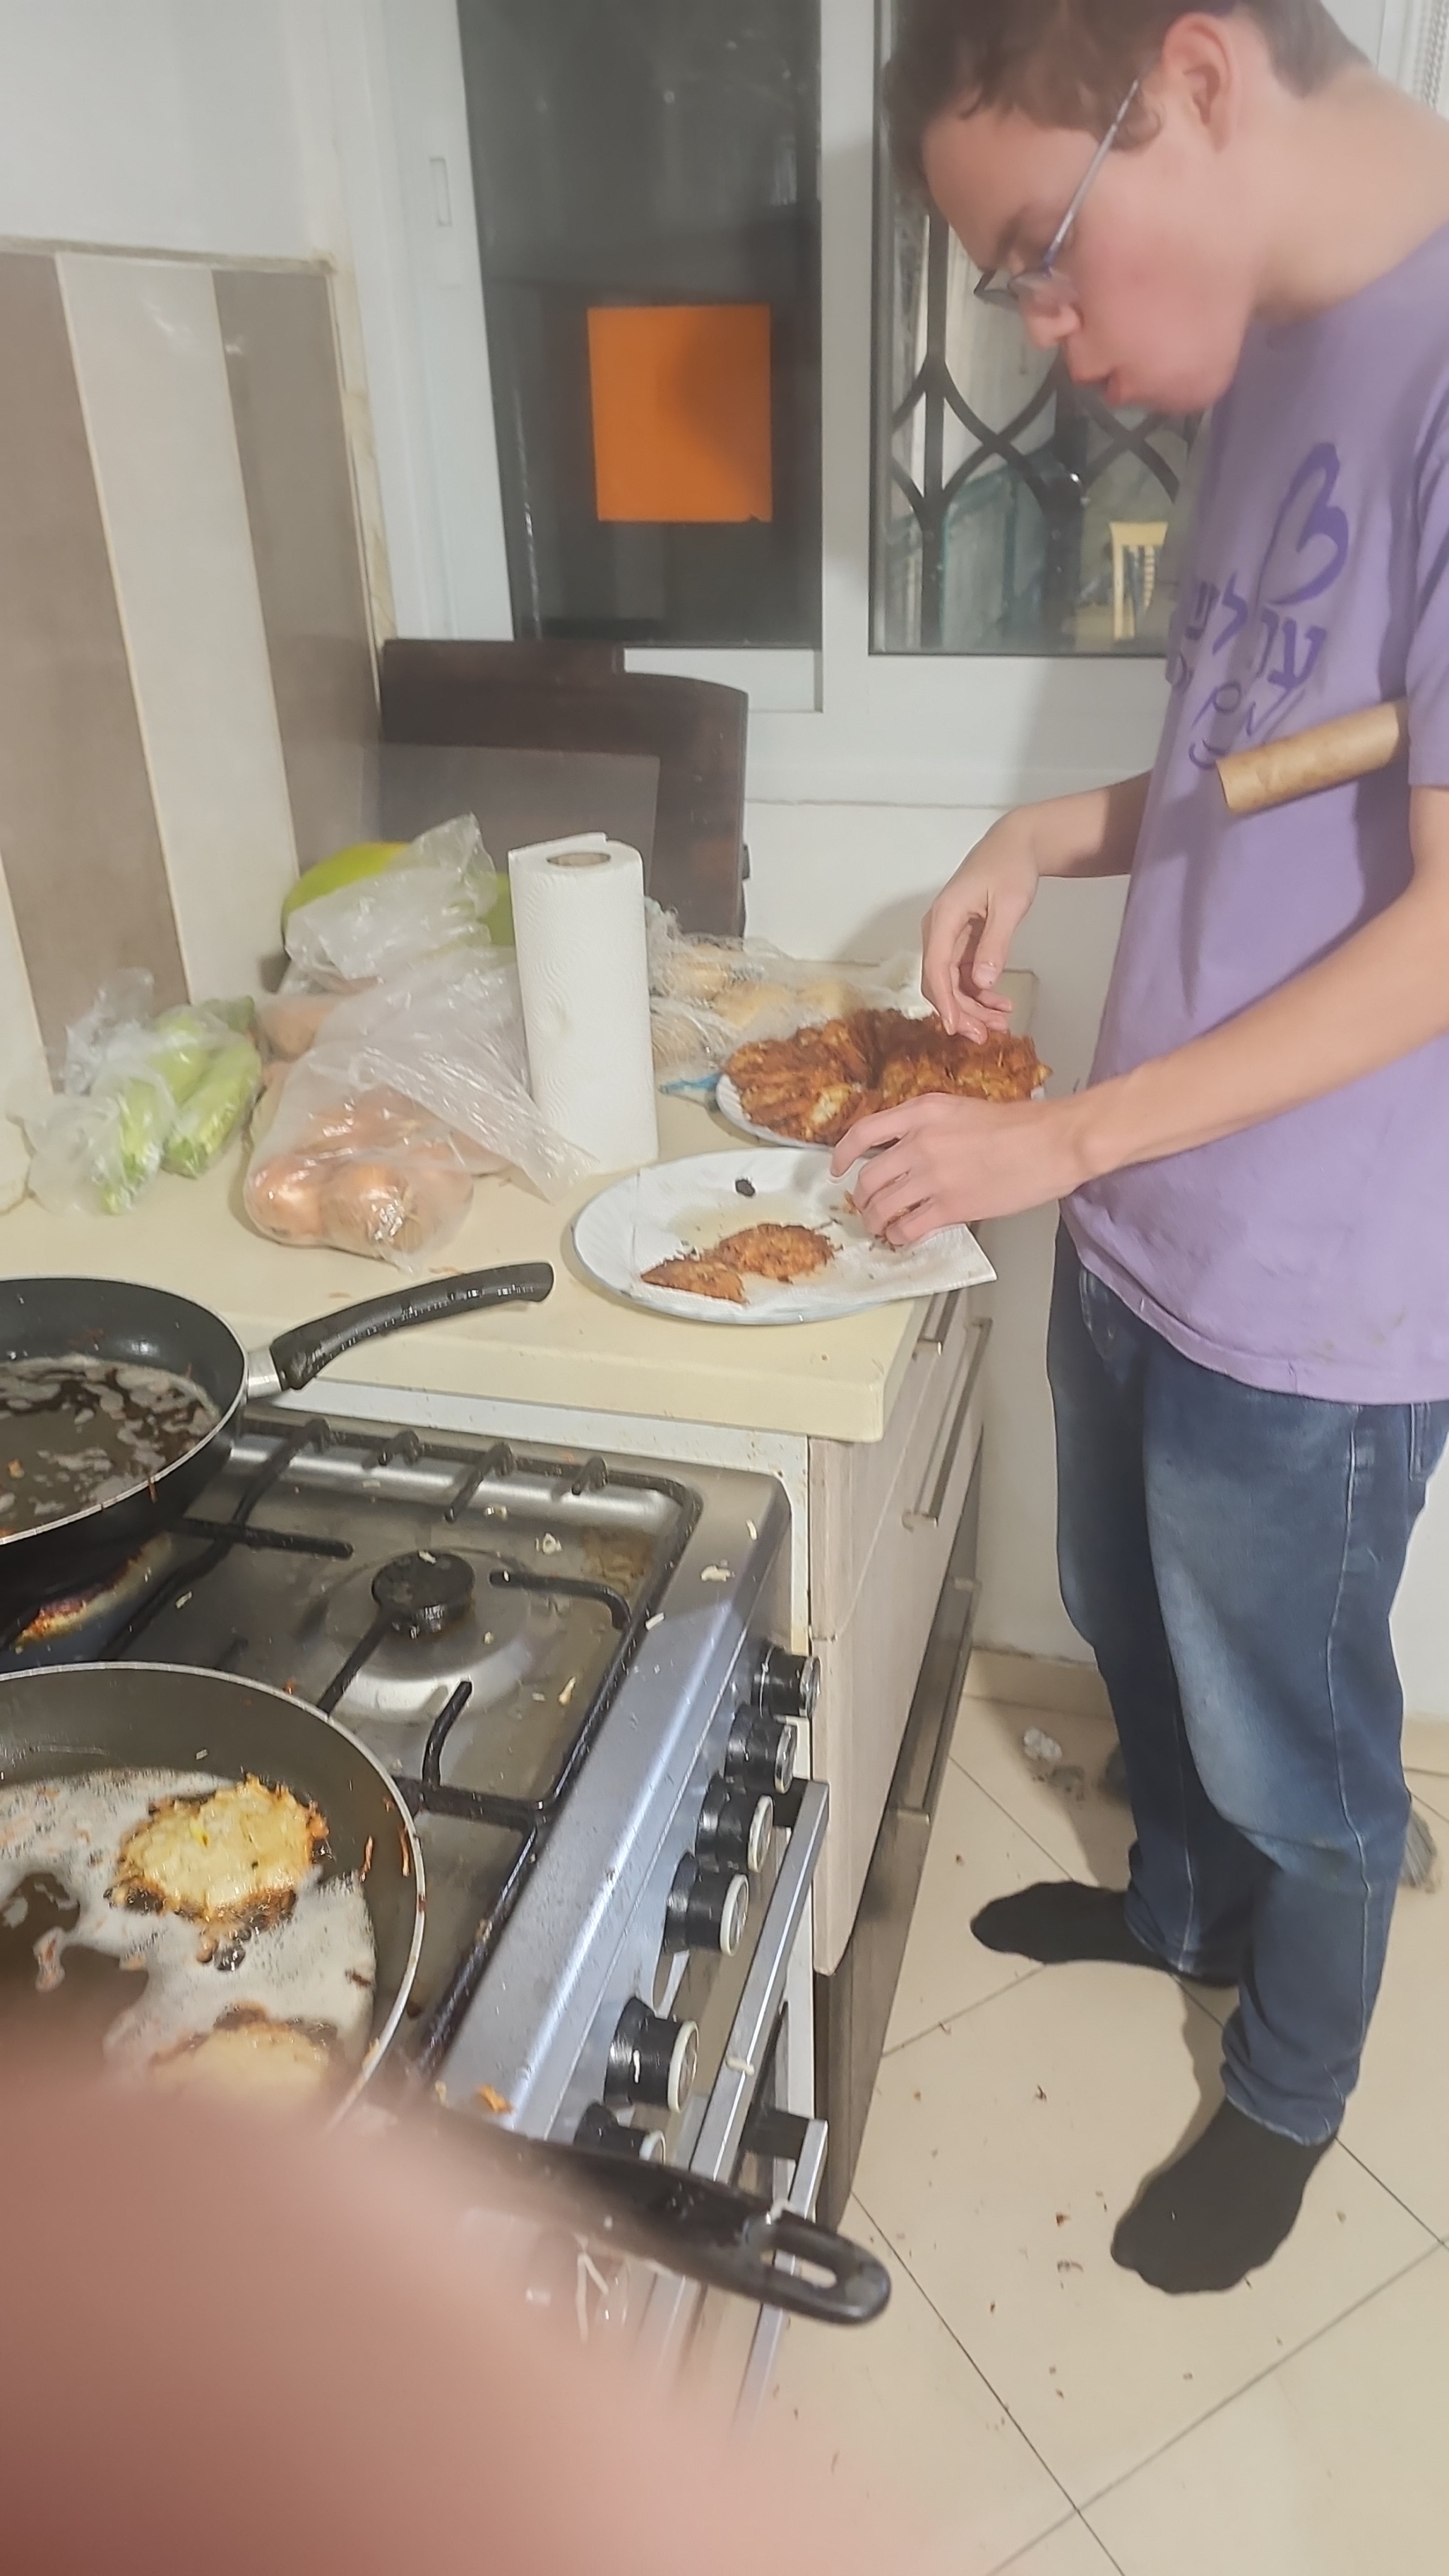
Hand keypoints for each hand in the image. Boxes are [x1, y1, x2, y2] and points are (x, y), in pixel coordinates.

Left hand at [833, 1093, 1088, 1243]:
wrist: (1052, 1143)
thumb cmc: (1020, 1126)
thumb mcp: (963, 1110)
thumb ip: (930, 1127)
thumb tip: (908, 1151)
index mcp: (922, 1112)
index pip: (863, 1132)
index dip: (841, 1154)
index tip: (835, 1169)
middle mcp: (919, 1142)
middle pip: (868, 1177)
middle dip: (863, 1198)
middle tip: (867, 1207)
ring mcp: (932, 1176)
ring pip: (883, 1206)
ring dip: (877, 1221)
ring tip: (882, 1227)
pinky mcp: (951, 1206)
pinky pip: (908, 1227)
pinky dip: (900, 1235)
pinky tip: (904, 1236)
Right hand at [921, 816, 1041, 1038]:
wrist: (1015, 845)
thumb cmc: (1011, 869)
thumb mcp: (1009, 904)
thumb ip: (995, 943)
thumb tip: (982, 983)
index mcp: (943, 919)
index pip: (935, 969)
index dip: (944, 1002)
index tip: (956, 1029)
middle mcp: (938, 930)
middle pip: (939, 981)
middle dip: (960, 1011)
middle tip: (986, 1036)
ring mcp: (948, 937)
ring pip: (950, 983)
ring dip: (971, 1007)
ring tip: (1000, 1024)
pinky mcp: (960, 942)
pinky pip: (963, 975)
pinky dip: (979, 993)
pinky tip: (1000, 1005)